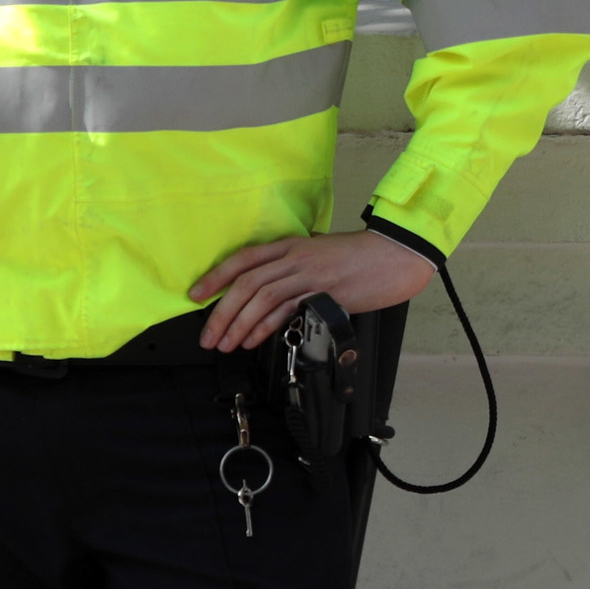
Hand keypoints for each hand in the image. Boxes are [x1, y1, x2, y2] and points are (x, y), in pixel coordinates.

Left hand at [191, 230, 436, 351]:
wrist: (394, 256)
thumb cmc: (361, 257)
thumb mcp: (321, 252)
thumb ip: (296, 263)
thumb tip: (274, 283)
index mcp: (291, 244)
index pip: (243, 259)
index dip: (215, 276)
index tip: (195, 296)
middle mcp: (295, 257)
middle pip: (246, 283)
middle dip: (221, 313)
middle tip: (208, 336)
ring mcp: (308, 274)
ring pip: (261, 298)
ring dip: (238, 324)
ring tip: (226, 344)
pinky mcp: (323, 292)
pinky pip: (285, 310)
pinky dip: (264, 327)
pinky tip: (253, 340)